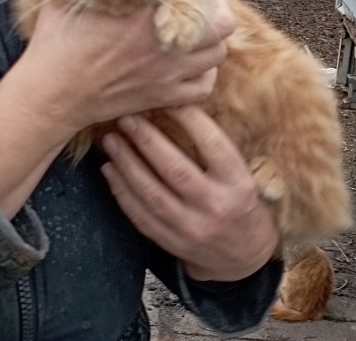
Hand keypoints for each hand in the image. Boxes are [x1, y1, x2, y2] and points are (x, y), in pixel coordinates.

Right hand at [8, 0, 234, 138]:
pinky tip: (190, 68)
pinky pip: (203, 88)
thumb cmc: (57, 49)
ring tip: (196, 36)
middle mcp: (164, 41)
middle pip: (220, 21)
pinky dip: (203, 77)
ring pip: (218, 54)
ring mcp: (168, 71)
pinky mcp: (163, 96)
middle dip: (214, 11)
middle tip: (200, 7)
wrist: (52, 94)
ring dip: (211, 42)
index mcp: (145, 12)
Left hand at [100, 106, 279, 281]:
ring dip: (127, 165)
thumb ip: (215, 150)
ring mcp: (192, 228)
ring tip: (111, 142)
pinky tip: (110, 172)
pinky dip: (121, 193)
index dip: (189, 119)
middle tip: (127, 119)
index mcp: (238, 182)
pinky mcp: (172, 243)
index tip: (167, 100)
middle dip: (146, 141)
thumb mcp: (242, 174)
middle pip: (175, 169)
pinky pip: (140, 216)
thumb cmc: (242, 202)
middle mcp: (216, 205)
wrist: (246, 255)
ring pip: (152, 194)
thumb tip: (178, 108)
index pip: (212, 144)